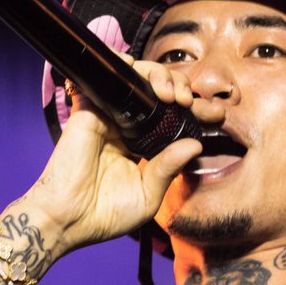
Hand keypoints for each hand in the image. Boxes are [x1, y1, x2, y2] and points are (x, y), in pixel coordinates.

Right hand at [20, 55, 221, 252]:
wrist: (68, 219)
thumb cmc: (105, 215)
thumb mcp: (148, 196)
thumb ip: (169, 168)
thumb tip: (195, 144)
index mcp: (143, 148)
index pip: (174, 121)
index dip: (196, 112)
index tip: (217, 114)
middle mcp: (127, 129)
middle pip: (159, 93)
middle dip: (181, 87)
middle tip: (191, 102)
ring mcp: (109, 117)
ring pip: (137, 80)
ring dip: (158, 76)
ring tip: (171, 94)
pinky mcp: (90, 110)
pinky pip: (105, 78)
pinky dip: (121, 65)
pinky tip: (137, 71)